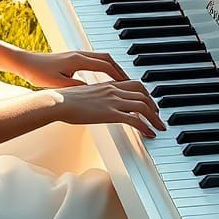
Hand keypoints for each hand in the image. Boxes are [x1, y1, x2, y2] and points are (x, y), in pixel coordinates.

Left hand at [15, 49, 130, 88]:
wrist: (24, 62)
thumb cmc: (37, 73)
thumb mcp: (58, 85)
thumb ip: (76, 88)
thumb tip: (92, 91)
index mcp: (78, 60)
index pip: (105, 66)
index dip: (118, 76)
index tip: (128, 85)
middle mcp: (79, 54)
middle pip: (108, 59)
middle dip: (120, 70)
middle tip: (130, 83)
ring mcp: (76, 55)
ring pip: (102, 58)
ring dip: (113, 68)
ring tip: (121, 81)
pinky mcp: (72, 58)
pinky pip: (94, 60)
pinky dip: (104, 67)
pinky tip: (104, 77)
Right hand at [50, 79, 165, 138]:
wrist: (59, 102)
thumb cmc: (67, 100)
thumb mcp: (86, 94)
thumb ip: (97, 96)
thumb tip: (100, 103)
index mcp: (108, 84)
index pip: (135, 84)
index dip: (147, 93)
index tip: (150, 103)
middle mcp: (114, 90)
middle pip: (143, 94)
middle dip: (154, 106)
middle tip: (158, 116)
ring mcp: (113, 101)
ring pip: (143, 106)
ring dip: (155, 117)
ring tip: (159, 126)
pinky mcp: (110, 114)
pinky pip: (135, 119)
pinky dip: (146, 126)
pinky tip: (150, 133)